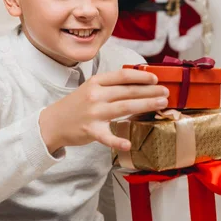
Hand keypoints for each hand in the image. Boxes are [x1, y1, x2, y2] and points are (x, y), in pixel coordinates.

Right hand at [39, 69, 168, 152]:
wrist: (53, 122)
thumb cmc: (76, 105)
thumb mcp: (91, 88)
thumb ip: (111, 85)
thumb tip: (138, 83)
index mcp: (96, 82)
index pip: (123, 76)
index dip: (141, 76)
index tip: (156, 79)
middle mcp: (96, 95)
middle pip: (128, 91)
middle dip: (150, 92)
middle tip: (166, 93)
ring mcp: (93, 113)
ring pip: (124, 108)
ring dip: (145, 106)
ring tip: (161, 105)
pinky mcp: (90, 130)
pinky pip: (107, 137)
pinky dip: (117, 141)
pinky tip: (129, 144)